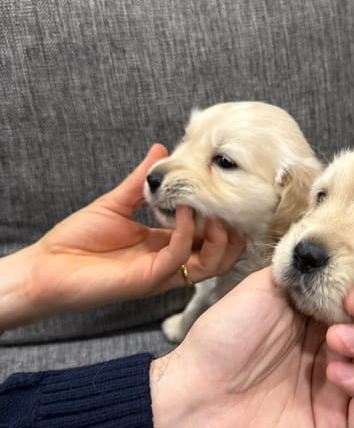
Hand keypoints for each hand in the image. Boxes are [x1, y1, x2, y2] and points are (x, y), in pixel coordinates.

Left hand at [6, 145, 243, 326]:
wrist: (46, 267)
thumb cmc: (77, 239)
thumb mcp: (116, 203)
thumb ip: (142, 181)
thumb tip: (161, 149)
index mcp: (165, 246)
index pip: (208, 239)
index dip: (222, 219)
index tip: (224, 192)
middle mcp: (169, 263)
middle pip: (220, 257)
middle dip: (232, 234)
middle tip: (231, 206)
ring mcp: (161, 273)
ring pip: (210, 265)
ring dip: (219, 238)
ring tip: (216, 211)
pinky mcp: (149, 279)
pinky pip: (180, 257)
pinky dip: (186, 233)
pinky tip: (184, 211)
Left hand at [150, 268, 353, 427]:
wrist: (192, 399)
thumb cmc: (221, 341)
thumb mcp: (263, 290)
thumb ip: (303, 273)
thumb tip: (333, 258)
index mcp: (317, 317)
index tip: (353, 286)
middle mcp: (334, 349)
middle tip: (353, 306)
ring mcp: (339, 388)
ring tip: (338, 341)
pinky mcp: (339, 425)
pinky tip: (339, 374)